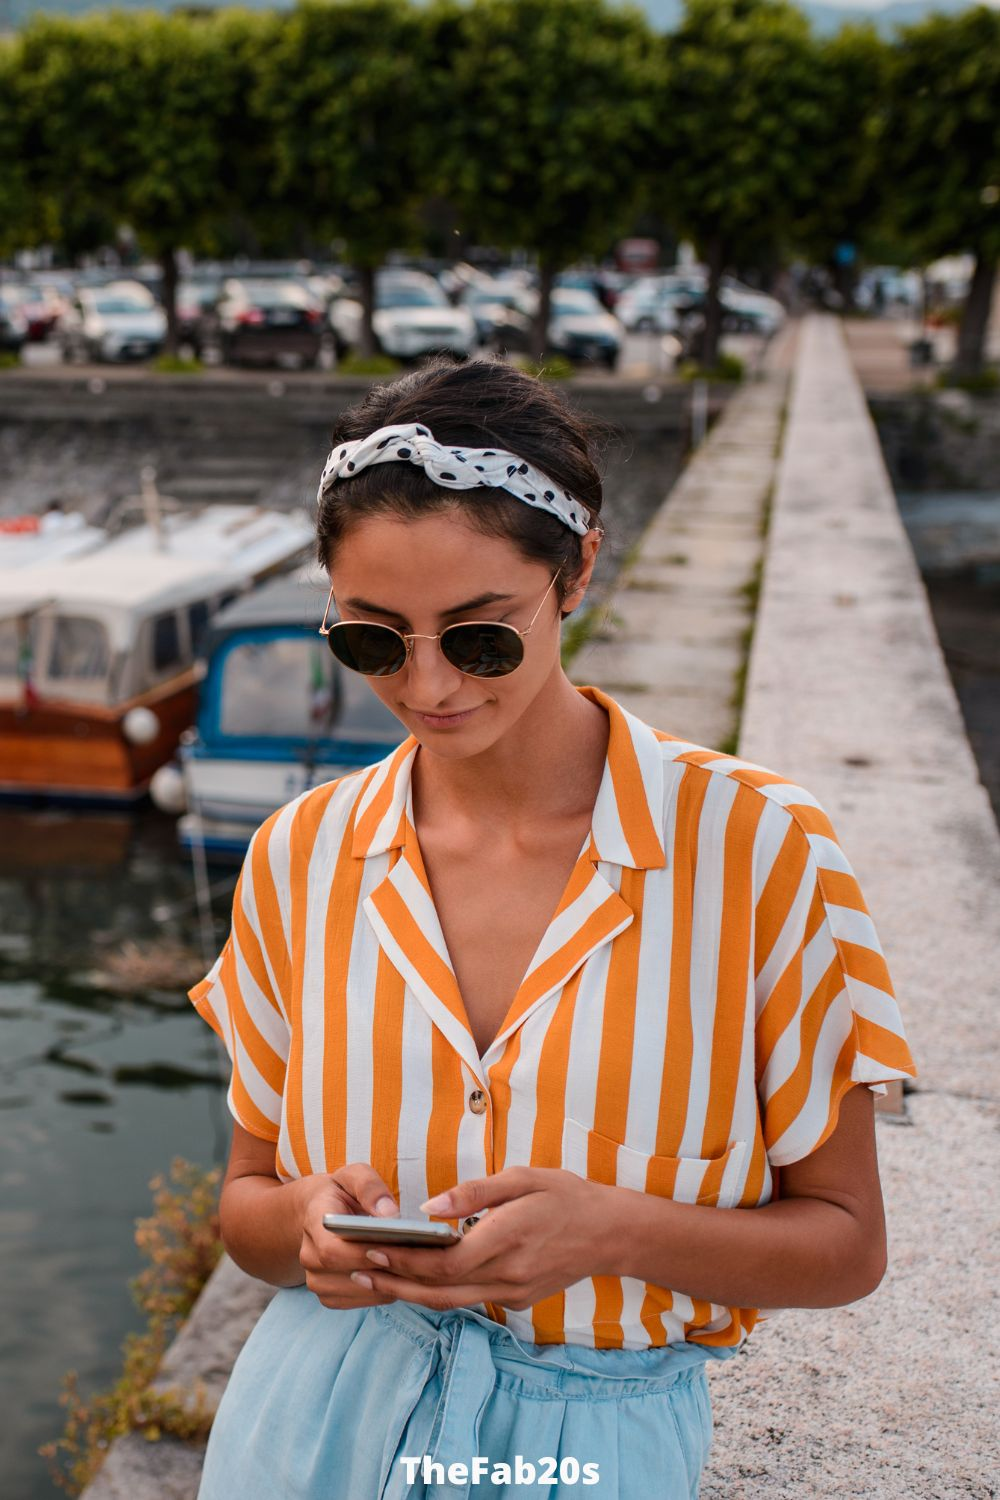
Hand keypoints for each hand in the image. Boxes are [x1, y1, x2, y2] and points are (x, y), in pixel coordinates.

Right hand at [297, 1163, 406, 1310]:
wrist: (319, 1212)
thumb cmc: (342, 1191)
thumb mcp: (354, 1176)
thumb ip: (370, 1188)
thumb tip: (390, 1215)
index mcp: (314, 1222)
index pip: (333, 1250)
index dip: (363, 1254)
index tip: (395, 1245)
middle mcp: (309, 1256)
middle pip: (348, 1275)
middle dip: (385, 1268)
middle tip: (418, 1258)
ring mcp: (317, 1280)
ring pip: (358, 1292)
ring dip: (388, 1283)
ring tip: (415, 1267)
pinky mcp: (329, 1295)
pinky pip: (360, 1302)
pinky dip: (382, 1292)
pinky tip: (400, 1276)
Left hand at [350, 1166, 608, 1311]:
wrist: (610, 1233)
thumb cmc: (565, 1196)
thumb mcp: (522, 1178)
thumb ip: (474, 1193)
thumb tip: (430, 1208)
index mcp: (507, 1240)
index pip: (444, 1263)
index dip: (405, 1259)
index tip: (371, 1246)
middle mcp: (508, 1275)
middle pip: (440, 1291)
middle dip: (395, 1281)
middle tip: (357, 1268)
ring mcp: (514, 1293)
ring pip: (452, 1303)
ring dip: (410, 1293)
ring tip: (374, 1278)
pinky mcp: (518, 1300)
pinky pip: (471, 1300)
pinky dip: (439, 1293)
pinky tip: (416, 1279)